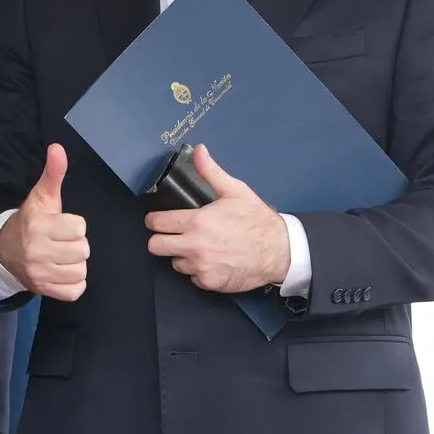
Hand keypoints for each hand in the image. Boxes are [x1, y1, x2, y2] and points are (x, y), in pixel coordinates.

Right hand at [0, 144, 88, 300]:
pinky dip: (73, 283)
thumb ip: (53, 173)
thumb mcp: (42, 196)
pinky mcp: (43, 290)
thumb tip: (58, 148)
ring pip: (80, 271)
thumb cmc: (32, 220)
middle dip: (76, 244)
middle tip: (61, 241)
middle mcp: (37, 251)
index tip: (61, 224)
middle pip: (83, 250)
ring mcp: (39, 273)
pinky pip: (75, 291)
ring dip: (76, 264)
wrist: (5, 249)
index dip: (74, 225)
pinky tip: (63, 271)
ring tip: (62, 256)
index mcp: (38, 225)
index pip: (79, 228)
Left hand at [144, 144, 290, 293]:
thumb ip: (211, 172)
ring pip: (175, 263)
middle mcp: (193, 246)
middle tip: (173, 235)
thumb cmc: (256, 220)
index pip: (156, 223)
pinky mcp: (210, 283)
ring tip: (198, 248)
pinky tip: (212, 261)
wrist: (279, 251)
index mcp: (196, 222)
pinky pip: (192, 278)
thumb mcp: (234, 191)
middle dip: (161, 239)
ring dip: (182, 255)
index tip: (159, 220)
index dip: (154, 220)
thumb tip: (199, 150)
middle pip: (155, 246)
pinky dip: (198, 271)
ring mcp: (201, 267)